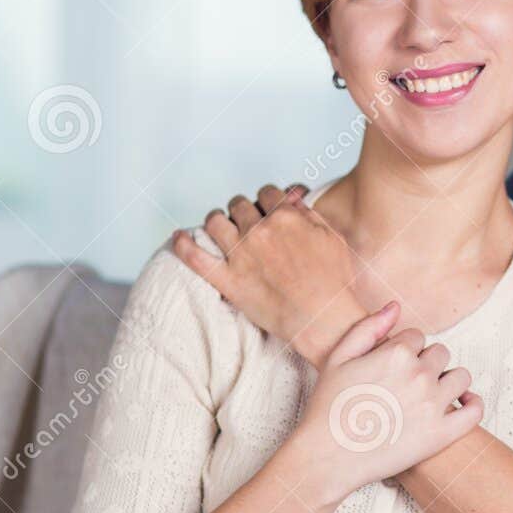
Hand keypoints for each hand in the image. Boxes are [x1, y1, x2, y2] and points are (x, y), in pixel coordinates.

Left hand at [171, 183, 366, 364]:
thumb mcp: (330, 238)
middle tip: (246, 221)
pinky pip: (195, 257)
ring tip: (220, 228)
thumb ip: (307, 213)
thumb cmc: (334, 281)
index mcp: (285, 217)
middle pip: (239, 205)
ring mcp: (240, 255)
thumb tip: (290, 197)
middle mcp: (259, 231)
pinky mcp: (228, 281)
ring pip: (215, 222)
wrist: (324, 319)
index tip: (268, 209)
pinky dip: (183, 244)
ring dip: (217, 221)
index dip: (267, 200)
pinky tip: (178, 237)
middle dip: (242, 210)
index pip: (267, 193)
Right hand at [287, 303, 484, 502]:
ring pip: (461, 376)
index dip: (404, 349)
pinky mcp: (442, 434)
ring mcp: (434, 405)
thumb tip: (395, 306)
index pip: (417, 336)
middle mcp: (420, 375)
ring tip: (430, 394)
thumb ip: (368, 328)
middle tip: (406, 384)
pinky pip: (475, 410)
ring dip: (448, 381)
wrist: (327, 457)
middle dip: (425, 363)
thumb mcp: (338, 358)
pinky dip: (473, 404)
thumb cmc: (328, 408)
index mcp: (397, 353)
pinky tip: (461, 404)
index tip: (392, 366)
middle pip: (440, 354)